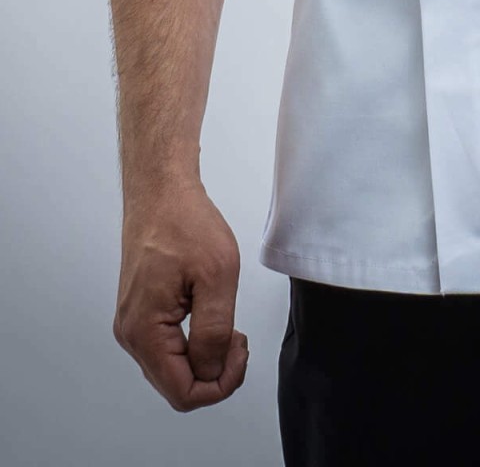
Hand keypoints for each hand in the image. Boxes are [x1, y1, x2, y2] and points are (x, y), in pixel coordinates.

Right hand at [113, 178, 248, 410]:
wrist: (161, 192)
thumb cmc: (185, 222)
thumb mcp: (217, 275)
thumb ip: (214, 331)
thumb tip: (212, 371)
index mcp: (145, 331)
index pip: (183, 393)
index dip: (220, 384)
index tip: (241, 351)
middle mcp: (132, 334)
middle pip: (176, 387)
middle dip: (215, 373)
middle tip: (239, 340)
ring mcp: (134, 324)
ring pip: (172, 369)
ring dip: (205, 359)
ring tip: (229, 328)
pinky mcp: (141, 313)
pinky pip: (168, 348)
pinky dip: (194, 344)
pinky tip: (212, 321)